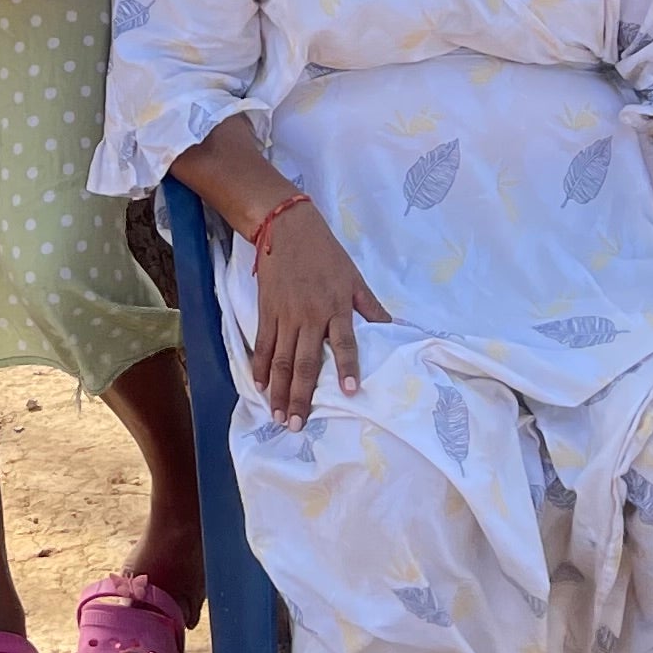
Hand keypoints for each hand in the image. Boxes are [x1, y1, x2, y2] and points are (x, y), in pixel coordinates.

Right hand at [246, 192, 390, 427]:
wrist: (286, 227)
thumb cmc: (326, 253)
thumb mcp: (354, 277)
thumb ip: (370, 307)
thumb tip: (392, 330)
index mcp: (336, 307)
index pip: (344, 343)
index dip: (346, 366)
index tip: (350, 391)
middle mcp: (310, 316)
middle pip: (304, 362)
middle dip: (301, 396)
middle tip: (297, 424)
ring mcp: (285, 315)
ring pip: (281, 359)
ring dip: (279, 390)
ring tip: (278, 415)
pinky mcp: (268, 310)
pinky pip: (264, 343)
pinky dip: (261, 366)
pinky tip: (260, 386)